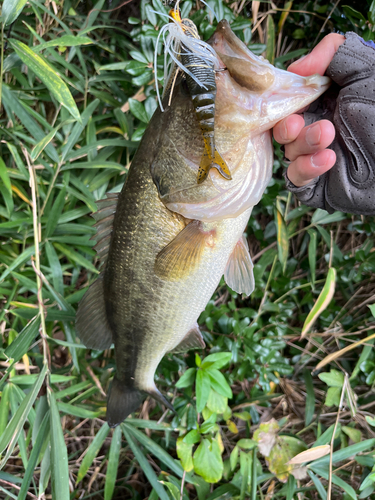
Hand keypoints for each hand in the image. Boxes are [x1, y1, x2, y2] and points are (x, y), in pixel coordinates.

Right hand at [273, 34, 344, 186]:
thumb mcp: (367, 69)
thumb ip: (334, 52)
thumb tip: (296, 69)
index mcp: (325, 102)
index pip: (289, 100)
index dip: (283, 98)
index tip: (285, 96)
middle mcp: (317, 129)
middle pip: (281, 128)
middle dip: (286, 125)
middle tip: (297, 123)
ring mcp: (315, 158)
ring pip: (288, 152)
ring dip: (302, 143)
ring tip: (327, 136)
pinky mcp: (318, 185)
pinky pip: (296, 179)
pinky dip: (305, 169)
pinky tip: (328, 159)